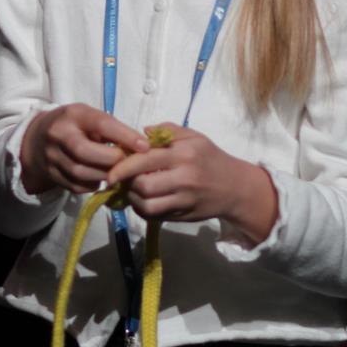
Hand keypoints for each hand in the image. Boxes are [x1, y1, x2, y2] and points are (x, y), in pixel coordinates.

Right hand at [20, 104, 148, 195]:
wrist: (36, 140)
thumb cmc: (74, 126)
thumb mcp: (89, 117)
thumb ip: (111, 129)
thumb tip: (140, 147)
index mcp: (73, 115)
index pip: (100, 124)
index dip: (124, 136)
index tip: (144, 146)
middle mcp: (58, 134)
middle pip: (84, 151)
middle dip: (110, 159)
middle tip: (127, 162)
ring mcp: (52, 156)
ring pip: (80, 172)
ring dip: (104, 175)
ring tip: (117, 172)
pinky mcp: (52, 175)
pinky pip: (76, 186)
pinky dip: (93, 184)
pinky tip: (101, 178)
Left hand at [105, 123, 278, 243]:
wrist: (235, 188)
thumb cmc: (211, 158)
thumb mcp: (195, 137)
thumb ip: (167, 130)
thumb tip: (141, 132)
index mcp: (184, 154)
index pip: (146, 159)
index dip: (123, 166)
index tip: (111, 171)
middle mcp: (184, 178)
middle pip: (143, 185)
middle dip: (127, 184)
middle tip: (122, 179)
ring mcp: (184, 200)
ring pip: (147, 205)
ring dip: (132, 199)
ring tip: (131, 190)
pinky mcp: (183, 216)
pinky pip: (155, 216)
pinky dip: (142, 210)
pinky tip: (142, 201)